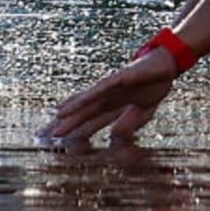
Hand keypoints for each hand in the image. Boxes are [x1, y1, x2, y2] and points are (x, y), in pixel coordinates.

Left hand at [39, 46, 179, 142]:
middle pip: (81, 114)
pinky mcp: (119, 79)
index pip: (87, 123)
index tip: (56, 143)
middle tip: (44, 135)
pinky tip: (81, 100)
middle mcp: (105, 99)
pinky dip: (91, 94)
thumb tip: (114, 136)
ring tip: (56, 117)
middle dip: (65, 124)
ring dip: (72, 109)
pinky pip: (103, 88)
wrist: (164, 66)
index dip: (73, 133)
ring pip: (87, 101)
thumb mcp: (142, 113)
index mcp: (110, 109)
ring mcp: (110, 88)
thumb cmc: (150, 88)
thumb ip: (128, 124)